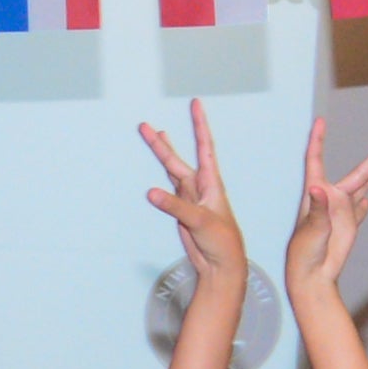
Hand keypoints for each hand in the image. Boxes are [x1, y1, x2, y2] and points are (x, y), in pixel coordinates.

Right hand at [137, 99, 244, 295]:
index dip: (199, 124)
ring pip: (172, 170)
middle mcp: (200, 186)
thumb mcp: (199, 220)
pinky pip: (169, 189)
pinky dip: (161, 177)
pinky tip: (157, 169)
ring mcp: (190, 198)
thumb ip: (175, 205)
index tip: (195, 104)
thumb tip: (151, 192)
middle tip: (145, 125)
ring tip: (151, 134)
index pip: (205, 146)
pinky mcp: (182, 210)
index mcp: (211, 182)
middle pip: (177, 158)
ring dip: (161, 154)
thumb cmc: (222, 241)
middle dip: (161, 142)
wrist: (222, 264)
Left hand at [282, 117, 367, 301]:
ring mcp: (341, 212)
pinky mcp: (348, 225)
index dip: (317, 140)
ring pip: (362, 185)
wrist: (313, 275)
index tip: (320, 121)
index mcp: (317, 194)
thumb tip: (318, 189)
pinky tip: (367, 199)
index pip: (316, 160)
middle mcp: (331, 199)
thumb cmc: (304, 253)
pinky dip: (364, 204)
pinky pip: (359, 210)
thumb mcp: (312, 229)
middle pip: (357, 173)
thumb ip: (317, 209)